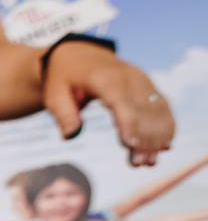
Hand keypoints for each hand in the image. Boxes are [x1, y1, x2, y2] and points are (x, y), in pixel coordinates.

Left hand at [43, 43, 173, 166]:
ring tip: (150, 163)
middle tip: (139, 165)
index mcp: (104, 78)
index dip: (127, 122)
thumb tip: (70, 135)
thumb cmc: (63, 78)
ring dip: (157, 137)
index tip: (130, 145)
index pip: (120, 101)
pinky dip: (165, 126)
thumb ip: (63, 114)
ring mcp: (142, 80)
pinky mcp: (148, 86)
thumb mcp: (54, 95)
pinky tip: (164, 146)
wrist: (79, 56)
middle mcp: (129, 77)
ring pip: (156, 110)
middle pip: (142, 110)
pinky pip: (162, 106)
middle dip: (143, 138)